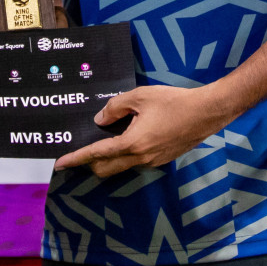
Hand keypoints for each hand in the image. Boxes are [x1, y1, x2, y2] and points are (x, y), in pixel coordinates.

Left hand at [53, 83, 233, 178]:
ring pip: (121, 167)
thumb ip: (115, 107)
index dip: (76, 158)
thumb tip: (100, 119)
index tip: (60, 163)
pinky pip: (135, 162)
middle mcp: (141, 158)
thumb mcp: (139, 97)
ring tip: (105, 138)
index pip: (97, 154)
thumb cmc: (173, 102)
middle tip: (83, 147)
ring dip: (108, 158)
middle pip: (105, 168)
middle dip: (90, 162)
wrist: (206, 113)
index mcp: (132, 143)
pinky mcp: (162, 160)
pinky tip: (128, 136)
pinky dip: (124, 154)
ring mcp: (153, 162)